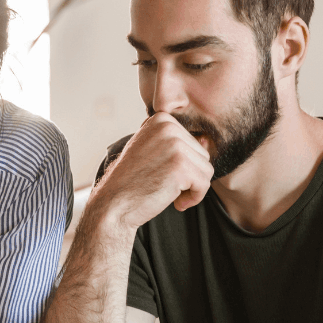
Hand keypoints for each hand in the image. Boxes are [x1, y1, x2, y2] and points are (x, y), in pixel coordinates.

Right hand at [93, 113, 212, 228]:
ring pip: (206, 170)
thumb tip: (207, 141)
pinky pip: (205, 184)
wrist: (114, 203)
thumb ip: (175, 143)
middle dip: (189, 176)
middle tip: (165, 186)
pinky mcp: (181, 166)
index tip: (162, 174)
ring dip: (192, 188)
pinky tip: (176, 203)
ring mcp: (175, 145)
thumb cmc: (133, 180)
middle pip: (202, 155)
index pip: (192, 143)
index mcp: (161, 119)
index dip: (181, 165)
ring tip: (169, 193)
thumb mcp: (152, 151)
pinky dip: (194, 198)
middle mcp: (168, 127)